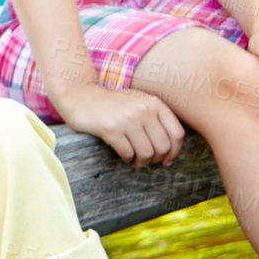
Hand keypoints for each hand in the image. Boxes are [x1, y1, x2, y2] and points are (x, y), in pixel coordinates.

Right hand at [54, 84, 185, 166]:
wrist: (80, 95)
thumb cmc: (112, 104)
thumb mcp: (139, 103)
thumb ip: (157, 119)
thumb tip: (171, 150)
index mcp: (154, 103)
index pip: (177, 134)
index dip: (175, 152)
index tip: (166, 160)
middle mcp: (143, 109)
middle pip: (163, 147)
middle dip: (156, 160)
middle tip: (146, 161)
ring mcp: (127, 119)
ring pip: (146, 153)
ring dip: (141, 162)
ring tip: (134, 161)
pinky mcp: (110, 129)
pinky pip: (127, 153)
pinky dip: (126, 158)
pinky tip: (122, 154)